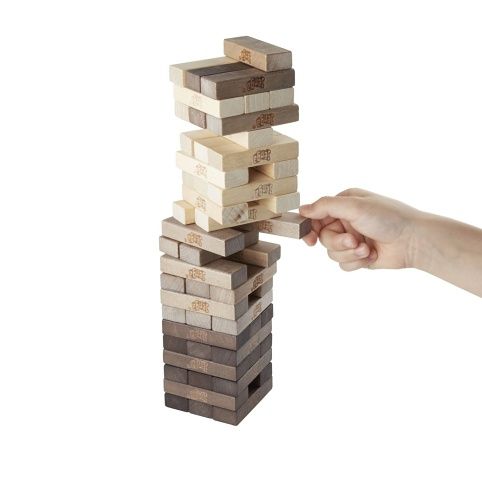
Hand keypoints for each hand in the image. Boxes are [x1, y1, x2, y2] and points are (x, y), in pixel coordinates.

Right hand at [299, 188, 420, 270]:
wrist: (413, 241)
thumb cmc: (388, 217)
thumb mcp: (354, 206)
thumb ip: (325, 206)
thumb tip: (301, 209)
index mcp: (343, 204)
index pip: (316, 216)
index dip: (310, 229)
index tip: (310, 239)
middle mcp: (346, 221)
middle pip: (323, 237)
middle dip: (338, 242)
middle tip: (353, 241)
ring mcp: (352, 239)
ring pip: (332, 253)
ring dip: (349, 253)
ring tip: (366, 249)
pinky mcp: (358, 256)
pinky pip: (343, 264)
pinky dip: (356, 262)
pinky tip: (371, 255)